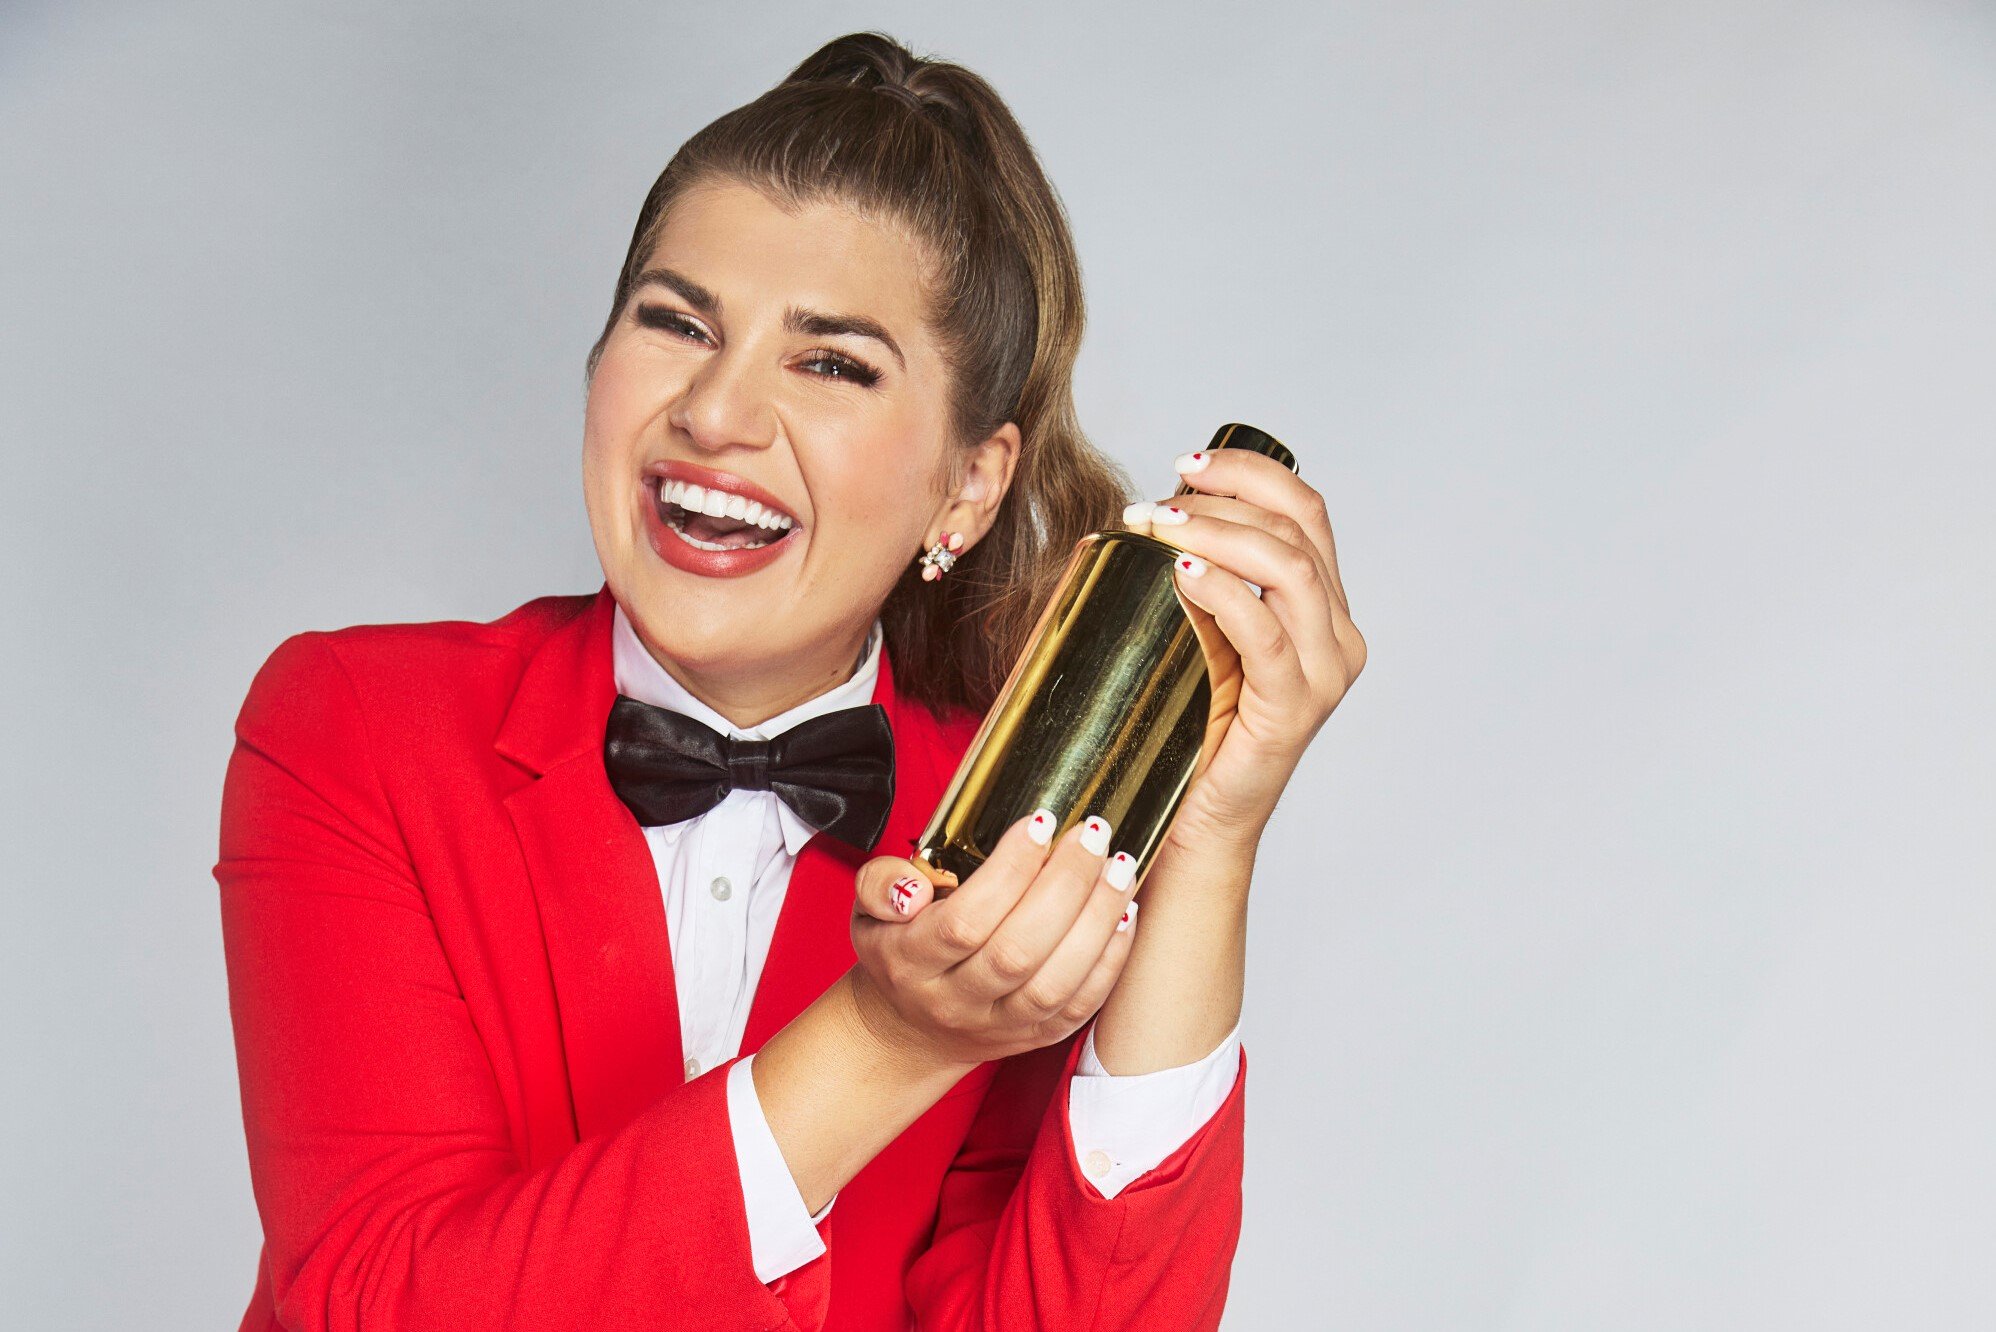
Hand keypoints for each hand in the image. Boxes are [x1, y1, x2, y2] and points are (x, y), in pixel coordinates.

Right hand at [848, 810, 1140, 1068]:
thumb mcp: (868, 911)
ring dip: (1097, 920)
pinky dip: (1111, 959)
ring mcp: (999, 1025)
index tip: (1041, 823)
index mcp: (911, 962)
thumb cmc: (899, 952)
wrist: (909, 1030)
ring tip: (1119, 867)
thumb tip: (914, 885)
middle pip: (1017, 952)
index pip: (965, 920)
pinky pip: (1081, 1006)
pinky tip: (1126, 913)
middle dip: (1065, 886)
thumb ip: (881, 884)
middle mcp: (955, 1001)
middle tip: (1093, 834)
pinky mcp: (1035, 1037)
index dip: (1009, 871)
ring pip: (1055, 983)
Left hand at [1125, 447, 1366, 853]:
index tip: (1187, 463)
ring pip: (1289, 568)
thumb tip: (1127, 523)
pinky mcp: (1293, 710)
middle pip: (1297, 529)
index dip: (1250, 473)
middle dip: (1222, 500)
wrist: (1190, 827)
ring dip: (1218, 533)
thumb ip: (1187, 582)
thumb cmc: (1185, 734)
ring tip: (1158, 527)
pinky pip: (1267, 635)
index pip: (1305, 511)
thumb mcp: (1194, 639)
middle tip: (1153, 506)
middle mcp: (1337, 636)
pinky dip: (1225, 591)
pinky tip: (1183, 572)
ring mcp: (1323, 674)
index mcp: (1323, 610)